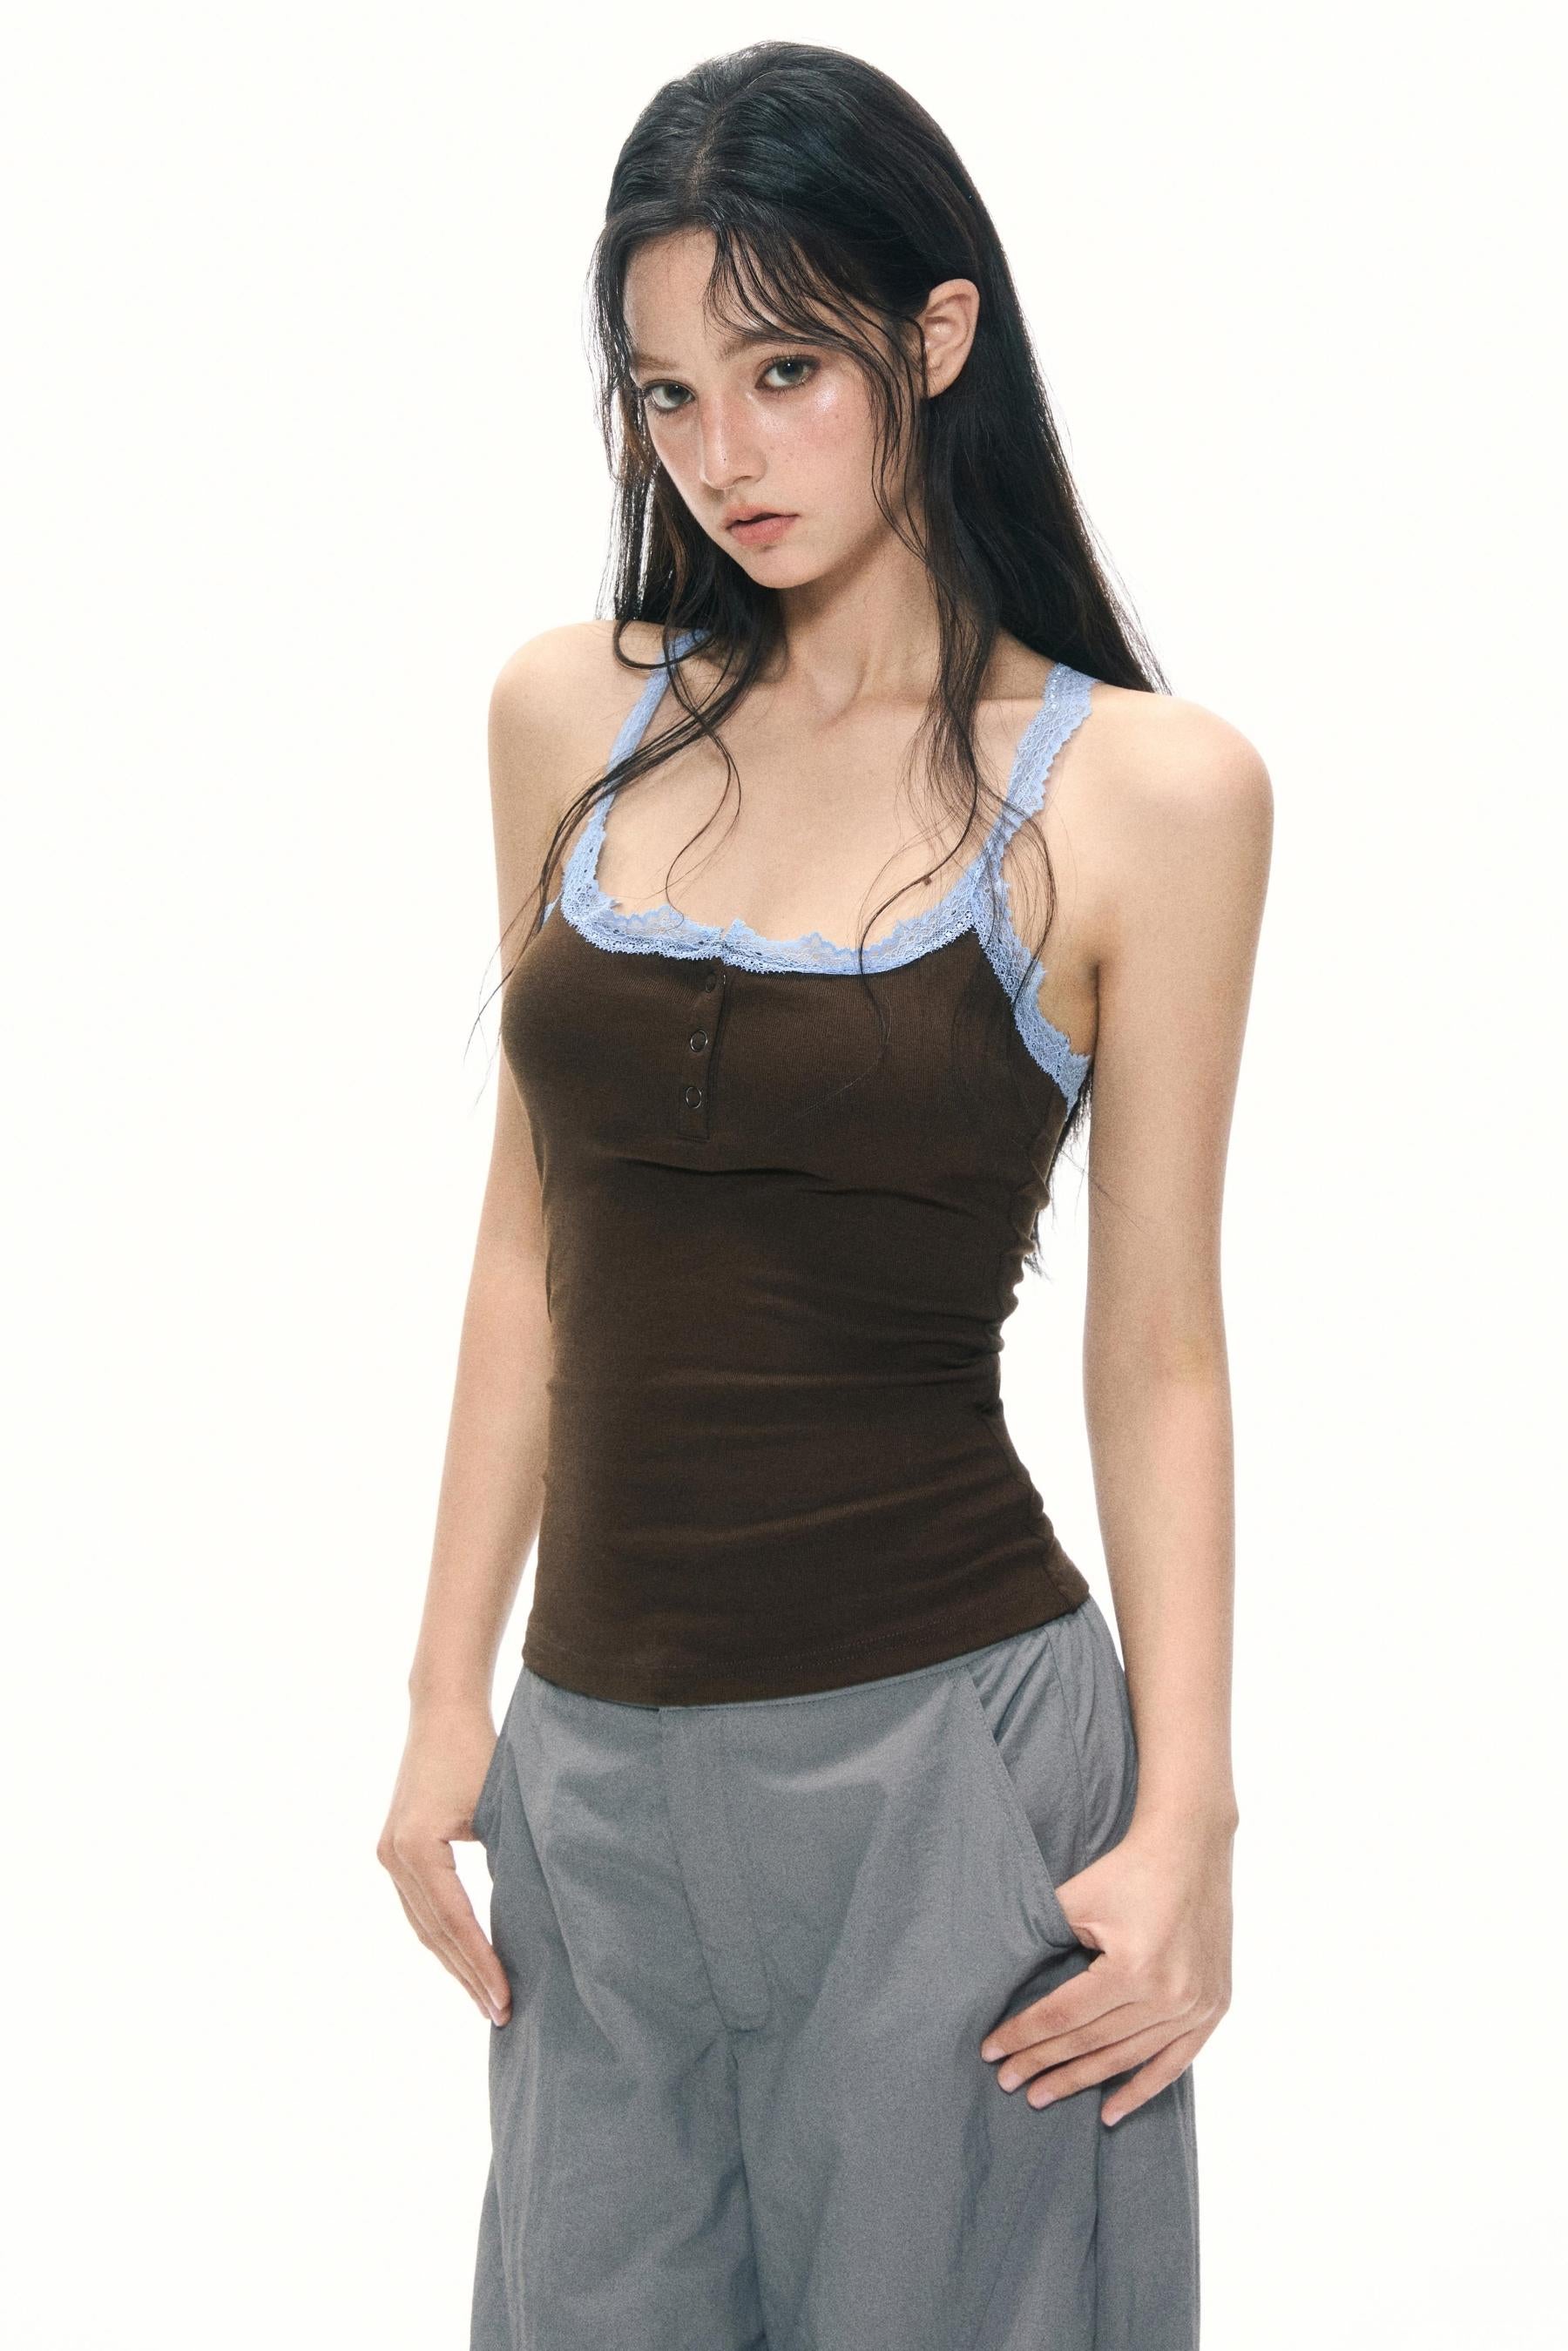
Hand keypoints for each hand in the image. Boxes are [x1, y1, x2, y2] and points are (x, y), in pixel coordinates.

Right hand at [376, 1701, 511, 2028]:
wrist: (443, 1709)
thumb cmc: (480, 1750)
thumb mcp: (500, 1807)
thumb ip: (510, 1861)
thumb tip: (532, 1922)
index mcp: (416, 1848)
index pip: (456, 1922)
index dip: (482, 1965)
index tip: (506, 2000)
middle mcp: (393, 1856)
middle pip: (433, 1934)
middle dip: (467, 1976)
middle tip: (501, 2015)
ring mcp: (389, 1854)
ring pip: (423, 1926)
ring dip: (453, 1963)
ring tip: (487, 2000)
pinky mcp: (396, 1850)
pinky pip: (421, 1907)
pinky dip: (444, 1937)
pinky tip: (467, 1961)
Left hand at [978, 1806, 1233, 2125]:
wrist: (1190, 1847)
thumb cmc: (1126, 1869)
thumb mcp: (1077, 1899)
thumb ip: (1044, 1943)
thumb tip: (1004, 1991)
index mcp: (1133, 1969)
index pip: (1064, 2016)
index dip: (1024, 2036)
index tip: (992, 2053)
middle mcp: (1168, 1995)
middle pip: (1092, 2042)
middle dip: (1044, 2064)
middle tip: (1008, 2082)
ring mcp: (1195, 2007)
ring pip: (1127, 2057)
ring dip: (1083, 2080)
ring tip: (1044, 2095)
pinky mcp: (1213, 2008)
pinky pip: (1174, 2063)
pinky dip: (1141, 2089)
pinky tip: (1110, 2112)